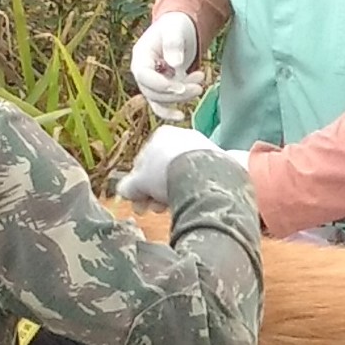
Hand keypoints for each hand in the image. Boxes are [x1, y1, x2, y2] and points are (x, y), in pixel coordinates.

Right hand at [114, 124, 244, 207]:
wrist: (201, 176)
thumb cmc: (165, 174)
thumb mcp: (139, 183)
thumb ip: (128, 186)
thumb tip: (124, 191)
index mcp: (161, 135)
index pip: (143, 161)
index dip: (138, 185)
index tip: (139, 203)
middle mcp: (183, 136)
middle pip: (163, 169)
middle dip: (156, 191)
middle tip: (154, 209)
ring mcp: (204, 146)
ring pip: (183, 173)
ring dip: (174, 192)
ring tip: (173, 208)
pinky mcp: (221, 160)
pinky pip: (202, 177)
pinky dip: (195, 188)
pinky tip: (193, 201)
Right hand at [129, 11, 202, 117]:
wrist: (179, 29)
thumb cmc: (175, 25)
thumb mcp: (175, 29)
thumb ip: (174, 44)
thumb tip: (175, 64)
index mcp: (141, 56)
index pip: (143, 76)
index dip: (160, 84)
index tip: (180, 86)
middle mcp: (142, 72)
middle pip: (152, 92)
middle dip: (175, 93)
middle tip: (198, 86)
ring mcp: (150, 83)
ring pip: (159, 100)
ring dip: (181, 98)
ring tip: (200, 83)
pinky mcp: (161, 90)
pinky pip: (161, 106)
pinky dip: (171, 112)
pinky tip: (182, 116)